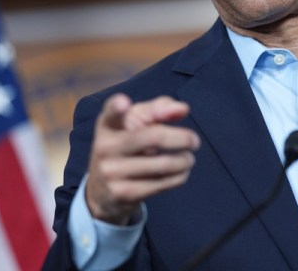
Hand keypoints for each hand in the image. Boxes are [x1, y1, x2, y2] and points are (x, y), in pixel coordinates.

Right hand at [85, 93, 199, 224]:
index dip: (117, 106)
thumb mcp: (134, 124)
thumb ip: (157, 110)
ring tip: (189, 159)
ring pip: (163, 164)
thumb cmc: (126, 148)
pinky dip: (179, 176)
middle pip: (154, 137)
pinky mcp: (122, 193)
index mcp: (107, 125)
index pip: (110, 113)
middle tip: (195, 141)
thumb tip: (182, 109)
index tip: (124, 103)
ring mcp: (111, 172)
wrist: (103, 191)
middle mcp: (104, 146)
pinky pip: (161, 184)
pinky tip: (181, 172)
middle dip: (182, 138)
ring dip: (184, 160)